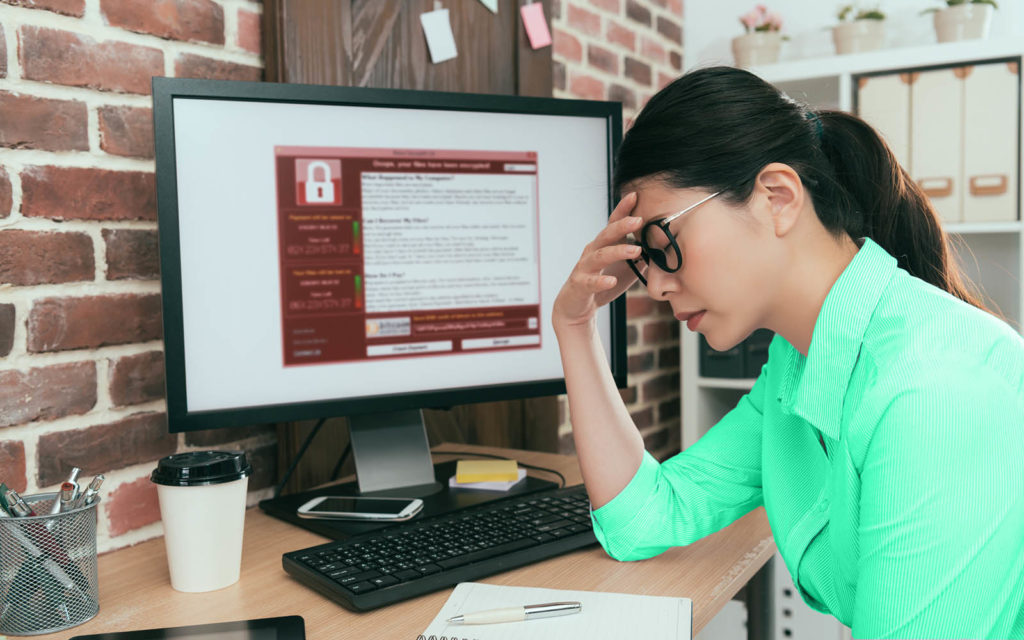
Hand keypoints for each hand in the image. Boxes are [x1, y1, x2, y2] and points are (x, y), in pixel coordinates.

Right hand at [552, 192, 645, 329]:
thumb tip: (664, 246)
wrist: (577, 307)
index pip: (613, 223)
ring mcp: (584, 268)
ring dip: (617, 252)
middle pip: (606, 235)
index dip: (623, 209)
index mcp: (604, 244)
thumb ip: (641, 256)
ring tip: (635, 250)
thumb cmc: (603, 281)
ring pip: (599, 256)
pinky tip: (612, 281)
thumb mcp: (625, 267)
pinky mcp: (580, 285)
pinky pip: (590, 282)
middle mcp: (592, 252)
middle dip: (622, 226)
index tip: (636, 195)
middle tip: (639, 220)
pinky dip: (601, 281)